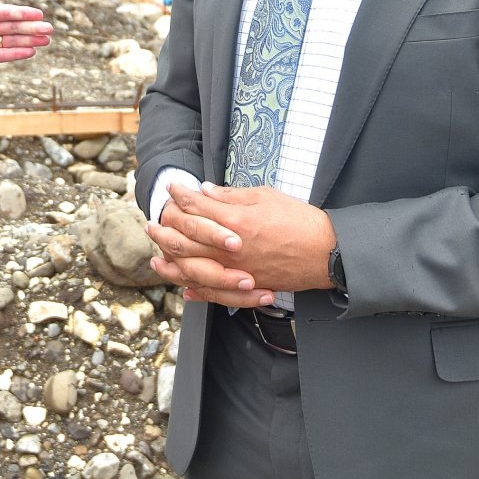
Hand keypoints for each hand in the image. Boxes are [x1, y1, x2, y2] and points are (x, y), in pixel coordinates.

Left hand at [0, 0, 51, 77]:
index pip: (5, 12)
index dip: (22, 13)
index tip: (39, 13)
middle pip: (12, 27)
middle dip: (31, 28)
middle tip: (50, 28)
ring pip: (11, 41)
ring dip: (28, 40)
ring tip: (47, 40)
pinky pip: (1, 56)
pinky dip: (15, 54)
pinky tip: (31, 52)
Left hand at [165, 183, 336, 295]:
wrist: (326, 253)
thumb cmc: (300, 220)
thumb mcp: (266, 197)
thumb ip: (232, 196)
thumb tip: (206, 191)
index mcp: (235, 221)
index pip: (196, 206)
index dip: (180, 195)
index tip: (171, 187)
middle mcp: (230, 248)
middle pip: (185, 238)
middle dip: (165, 226)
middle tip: (153, 219)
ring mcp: (235, 270)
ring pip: (191, 267)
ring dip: (170, 258)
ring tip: (157, 250)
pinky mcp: (245, 286)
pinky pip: (212, 292)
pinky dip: (194, 288)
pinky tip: (183, 284)